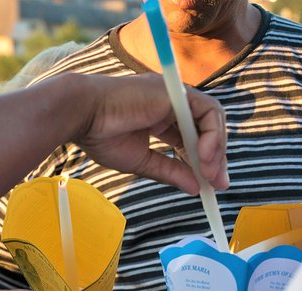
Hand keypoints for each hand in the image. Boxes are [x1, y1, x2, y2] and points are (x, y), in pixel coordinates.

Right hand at [77, 74, 228, 195]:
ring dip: (216, 149)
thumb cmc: (101, 136)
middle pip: (205, 129)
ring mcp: (175, 95)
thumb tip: (195, 188)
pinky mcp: (178, 92)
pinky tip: (204, 157)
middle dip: (215, 158)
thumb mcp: (142, 161)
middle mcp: (171, 103)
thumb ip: (169, 172)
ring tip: (209, 174)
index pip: (191, 139)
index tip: (211, 184)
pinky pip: (208, 112)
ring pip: (212, 119)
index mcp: (159, 117)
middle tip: (218, 184)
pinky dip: (212, 135)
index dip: (203, 161)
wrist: (83, 115)